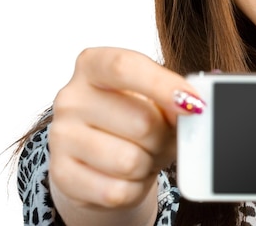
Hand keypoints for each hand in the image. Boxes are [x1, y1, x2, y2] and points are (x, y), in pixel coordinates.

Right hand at [47, 47, 201, 225]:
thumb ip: (174, 94)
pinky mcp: (62, 176)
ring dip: (150, 162)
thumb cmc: (136, 113)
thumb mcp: (155, 95)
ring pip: (130, 161)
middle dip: (165, 136)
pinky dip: (134, 188)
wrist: (102, 155)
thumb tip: (194, 106)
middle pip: (140, 121)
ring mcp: (61, 137)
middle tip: (164, 136)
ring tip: (144, 153)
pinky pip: (117, 191)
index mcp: (93, 64)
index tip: (194, 103)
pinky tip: (128, 175)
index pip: (125, 67)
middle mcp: (70, 97)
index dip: (163, 85)